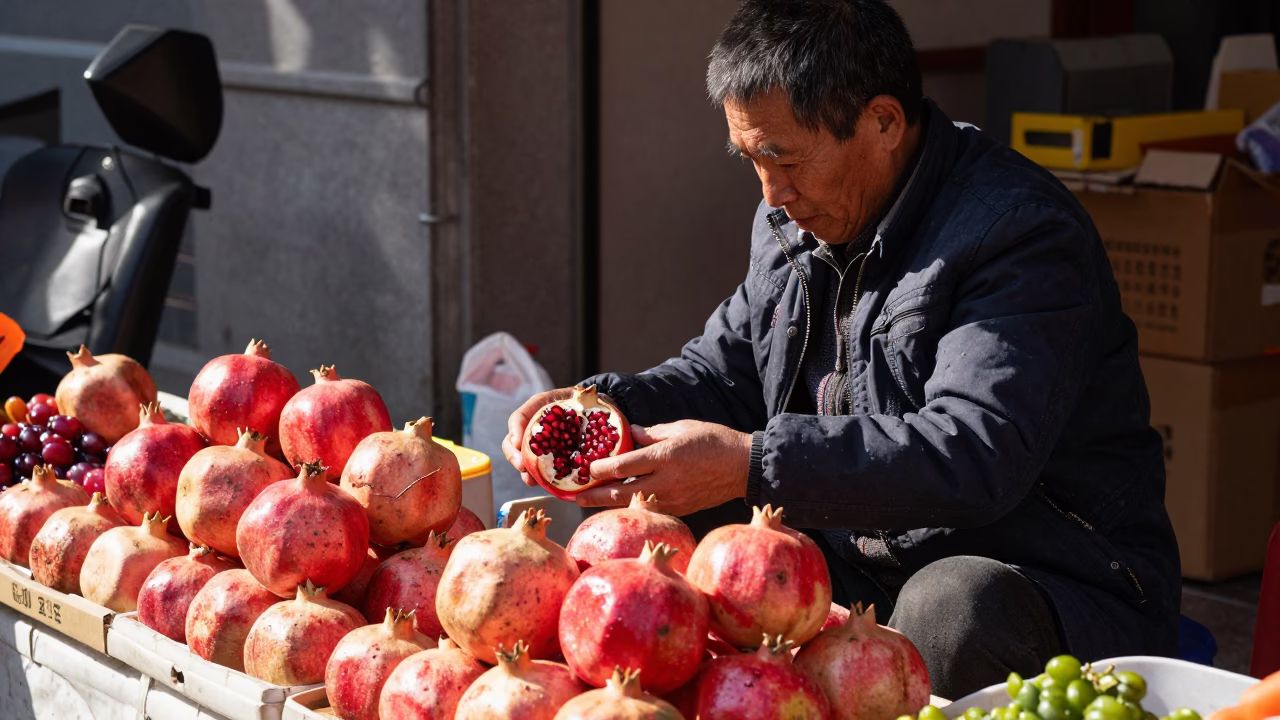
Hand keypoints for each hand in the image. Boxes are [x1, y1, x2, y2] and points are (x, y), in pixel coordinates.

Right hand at [501, 387, 603, 487]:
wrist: (591, 410)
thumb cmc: (584, 401)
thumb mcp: (581, 395)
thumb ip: (582, 398)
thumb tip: (589, 399)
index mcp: (537, 408)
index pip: (519, 418)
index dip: (515, 430)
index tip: (519, 443)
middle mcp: (533, 427)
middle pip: (512, 441)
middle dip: (514, 455)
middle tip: (521, 466)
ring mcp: (539, 444)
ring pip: (522, 457)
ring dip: (524, 470)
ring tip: (530, 480)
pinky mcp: (549, 457)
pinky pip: (538, 468)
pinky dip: (538, 477)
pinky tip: (543, 484)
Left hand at [575, 420, 752, 516]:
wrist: (744, 468)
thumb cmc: (714, 441)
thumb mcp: (681, 428)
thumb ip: (652, 433)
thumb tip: (628, 434)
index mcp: (665, 457)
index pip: (624, 466)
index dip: (601, 469)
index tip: (586, 468)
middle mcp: (666, 481)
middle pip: (621, 493)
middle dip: (595, 495)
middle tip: (574, 496)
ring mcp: (673, 499)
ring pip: (633, 505)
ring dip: (610, 503)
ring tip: (591, 500)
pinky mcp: (680, 509)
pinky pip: (650, 509)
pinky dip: (632, 506)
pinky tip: (620, 503)